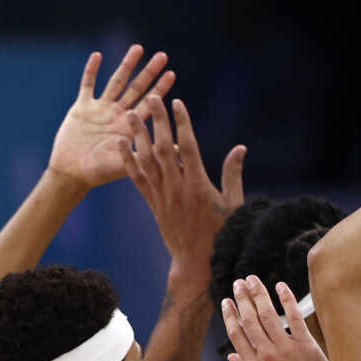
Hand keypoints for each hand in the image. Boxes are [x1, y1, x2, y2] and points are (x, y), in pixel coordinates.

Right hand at [48, 45, 175, 188]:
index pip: (149, 104)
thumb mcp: (127, 163)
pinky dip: (91, 71)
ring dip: (126, 65)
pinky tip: (97, 55)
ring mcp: (100, 109)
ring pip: (115, 82)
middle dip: (149, 72)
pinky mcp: (81, 108)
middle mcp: (117, 115)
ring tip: (138, 48)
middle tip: (163, 56)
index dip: (160, 89)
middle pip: (136, 88)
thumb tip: (179, 151)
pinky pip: (87, 85)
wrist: (72, 173)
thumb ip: (149, 153)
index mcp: (130, 127)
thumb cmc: (99, 173)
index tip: (172, 74)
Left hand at [123, 97, 245, 270]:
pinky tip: (120, 145)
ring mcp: (162, 196)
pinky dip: (128, 161)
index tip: (178, 103)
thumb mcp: (234, 204)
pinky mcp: (153, 204)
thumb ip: (233, 175)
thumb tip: (240, 148)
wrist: (197, 262)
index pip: (188, 147)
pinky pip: (137, 179)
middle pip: (164, 148)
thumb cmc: (222, 234)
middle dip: (158, 121)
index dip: (182, 123)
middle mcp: (177, 187)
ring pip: (147, 160)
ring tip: (130, 115)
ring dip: (138, 136)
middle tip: (151, 98)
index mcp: (199, 185)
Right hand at [223, 276, 337, 360]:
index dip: (230, 315)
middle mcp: (267, 356)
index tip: (226, 301)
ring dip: (259, 294)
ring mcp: (286, 350)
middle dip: (242, 298)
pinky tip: (280, 286)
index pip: (237, 334)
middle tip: (239, 282)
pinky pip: (295, 318)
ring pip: (268, 316)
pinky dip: (287, 300)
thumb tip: (231, 355)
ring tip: (253, 280)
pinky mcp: (306, 347)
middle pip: (250, 320)